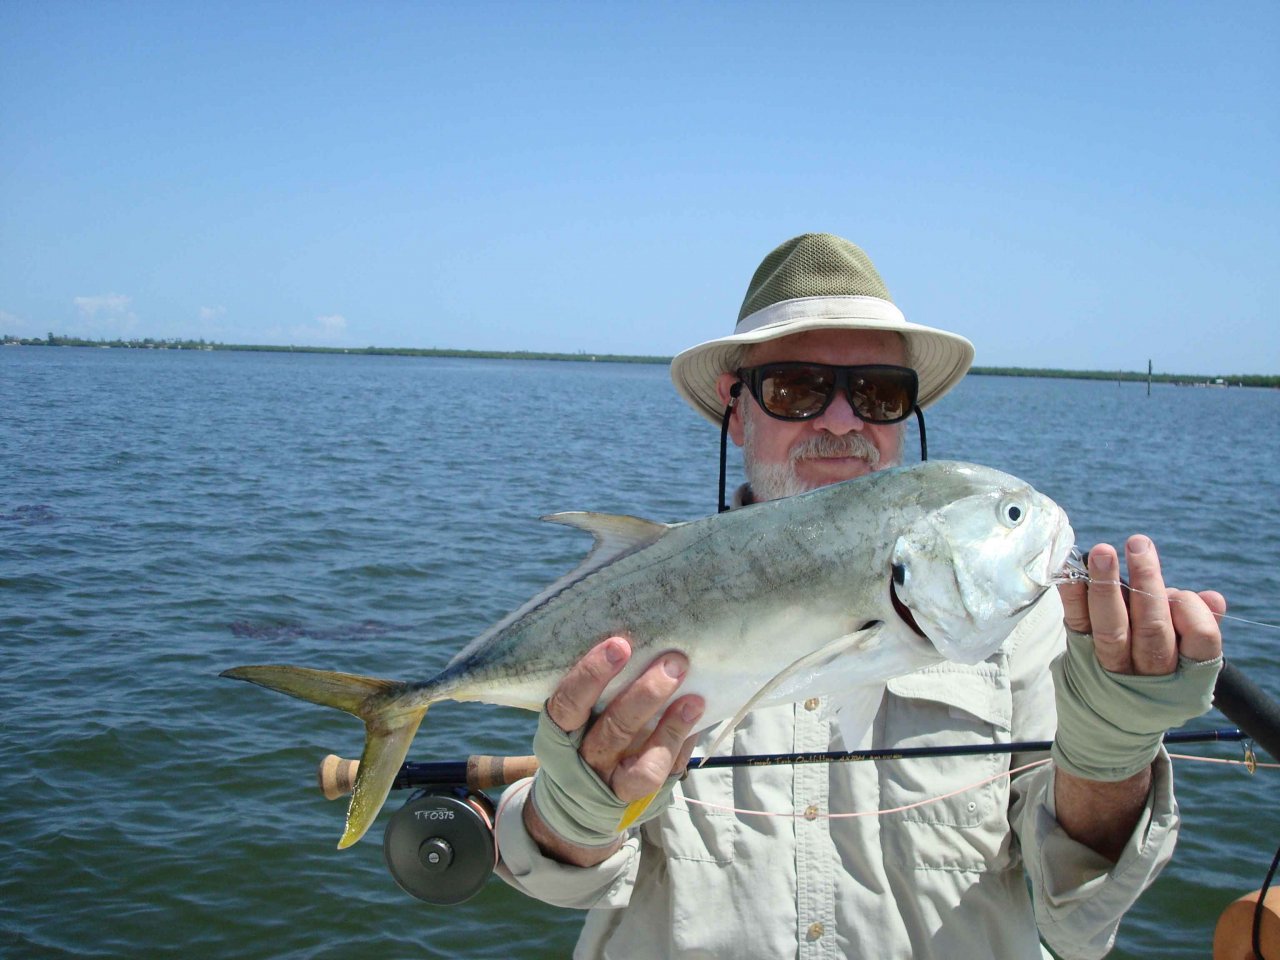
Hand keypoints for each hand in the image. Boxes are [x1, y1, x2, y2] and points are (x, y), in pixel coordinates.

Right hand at [523, 637, 703, 865]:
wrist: (574, 807)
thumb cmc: (580, 740)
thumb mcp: (574, 720)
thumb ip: (597, 691)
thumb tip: (643, 641)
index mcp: (560, 734)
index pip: (568, 704)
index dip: (590, 675)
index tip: (619, 645)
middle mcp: (585, 761)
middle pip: (614, 730)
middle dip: (646, 694)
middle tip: (672, 661)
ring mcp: (613, 785)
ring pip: (644, 764)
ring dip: (671, 727)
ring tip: (693, 698)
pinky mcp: (640, 800)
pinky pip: (664, 775)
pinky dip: (680, 746)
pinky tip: (694, 719)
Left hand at [1051, 535, 1225, 858]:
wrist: (1113, 730)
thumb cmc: (1159, 681)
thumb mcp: (1188, 663)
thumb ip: (1200, 628)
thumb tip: (1213, 598)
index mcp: (1186, 673)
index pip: (1200, 639)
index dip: (1192, 612)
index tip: (1182, 594)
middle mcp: (1149, 673)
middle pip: (1152, 627)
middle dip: (1147, 583)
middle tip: (1139, 543)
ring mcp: (1112, 667)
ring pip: (1112, 627)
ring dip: (1106, 586)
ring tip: (1102, 552)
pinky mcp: (1080, 656)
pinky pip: (1076, 625)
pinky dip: (1073, 597)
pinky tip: (1070, 572)